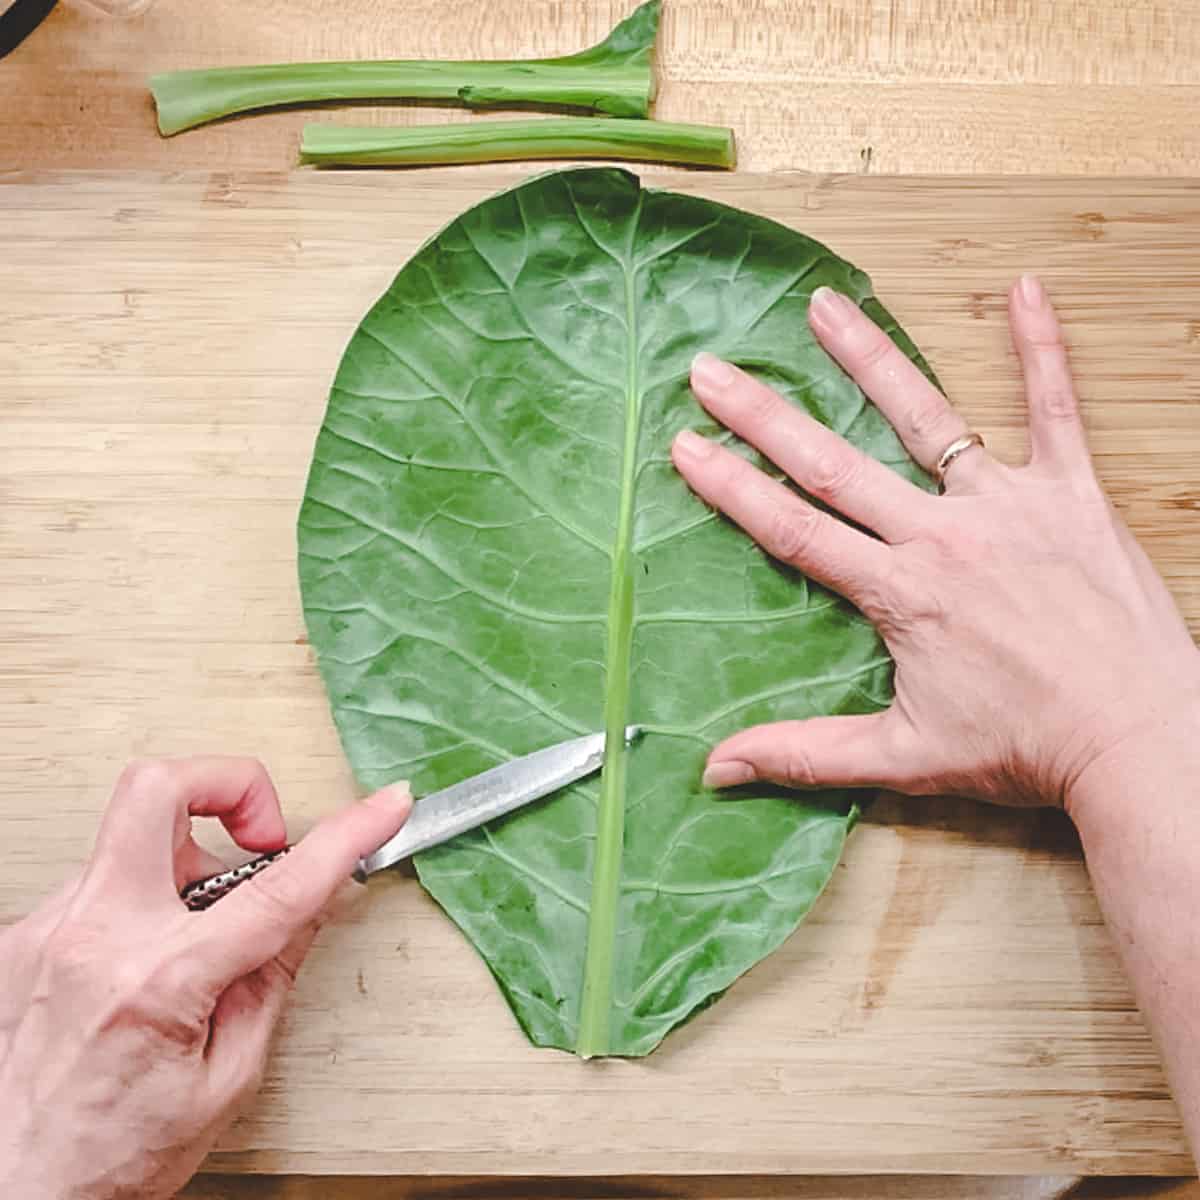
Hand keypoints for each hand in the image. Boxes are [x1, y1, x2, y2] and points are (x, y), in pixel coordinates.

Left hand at [0, 757, 409, 1199]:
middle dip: (227, 781)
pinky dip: (141, 900)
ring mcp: (49, 929)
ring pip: (130, 833)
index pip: (278, 887)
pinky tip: (148, 952)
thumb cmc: (106, 1161)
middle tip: (258, 829)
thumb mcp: (224, 1081)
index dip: (346, 836)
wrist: (9, 1198)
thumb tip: (308, 906)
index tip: (383, 809)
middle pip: (158, 787)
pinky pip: (99, 880)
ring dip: (183, 855)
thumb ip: (271, 979)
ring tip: (199, 919)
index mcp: (159, 981)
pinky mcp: (22, 935)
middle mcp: (94, 937)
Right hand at [671, 276, 1199, 813]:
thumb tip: (716, 770)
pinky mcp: (1072, 495)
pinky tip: (1027, 290)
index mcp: (900, 592)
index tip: (686, 444)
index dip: (732, 487)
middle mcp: (943, 535)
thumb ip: (805, 755)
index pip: (794, 529)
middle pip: (835, 463)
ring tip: (824, 305)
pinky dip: (1042, 349)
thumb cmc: (1025, 750)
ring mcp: (1009, 506)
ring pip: (926, 417)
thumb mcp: (905, 759)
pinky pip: (1058, 410)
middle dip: (765, 414)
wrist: (1139, 739)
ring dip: (870, 358)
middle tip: (711, 368)